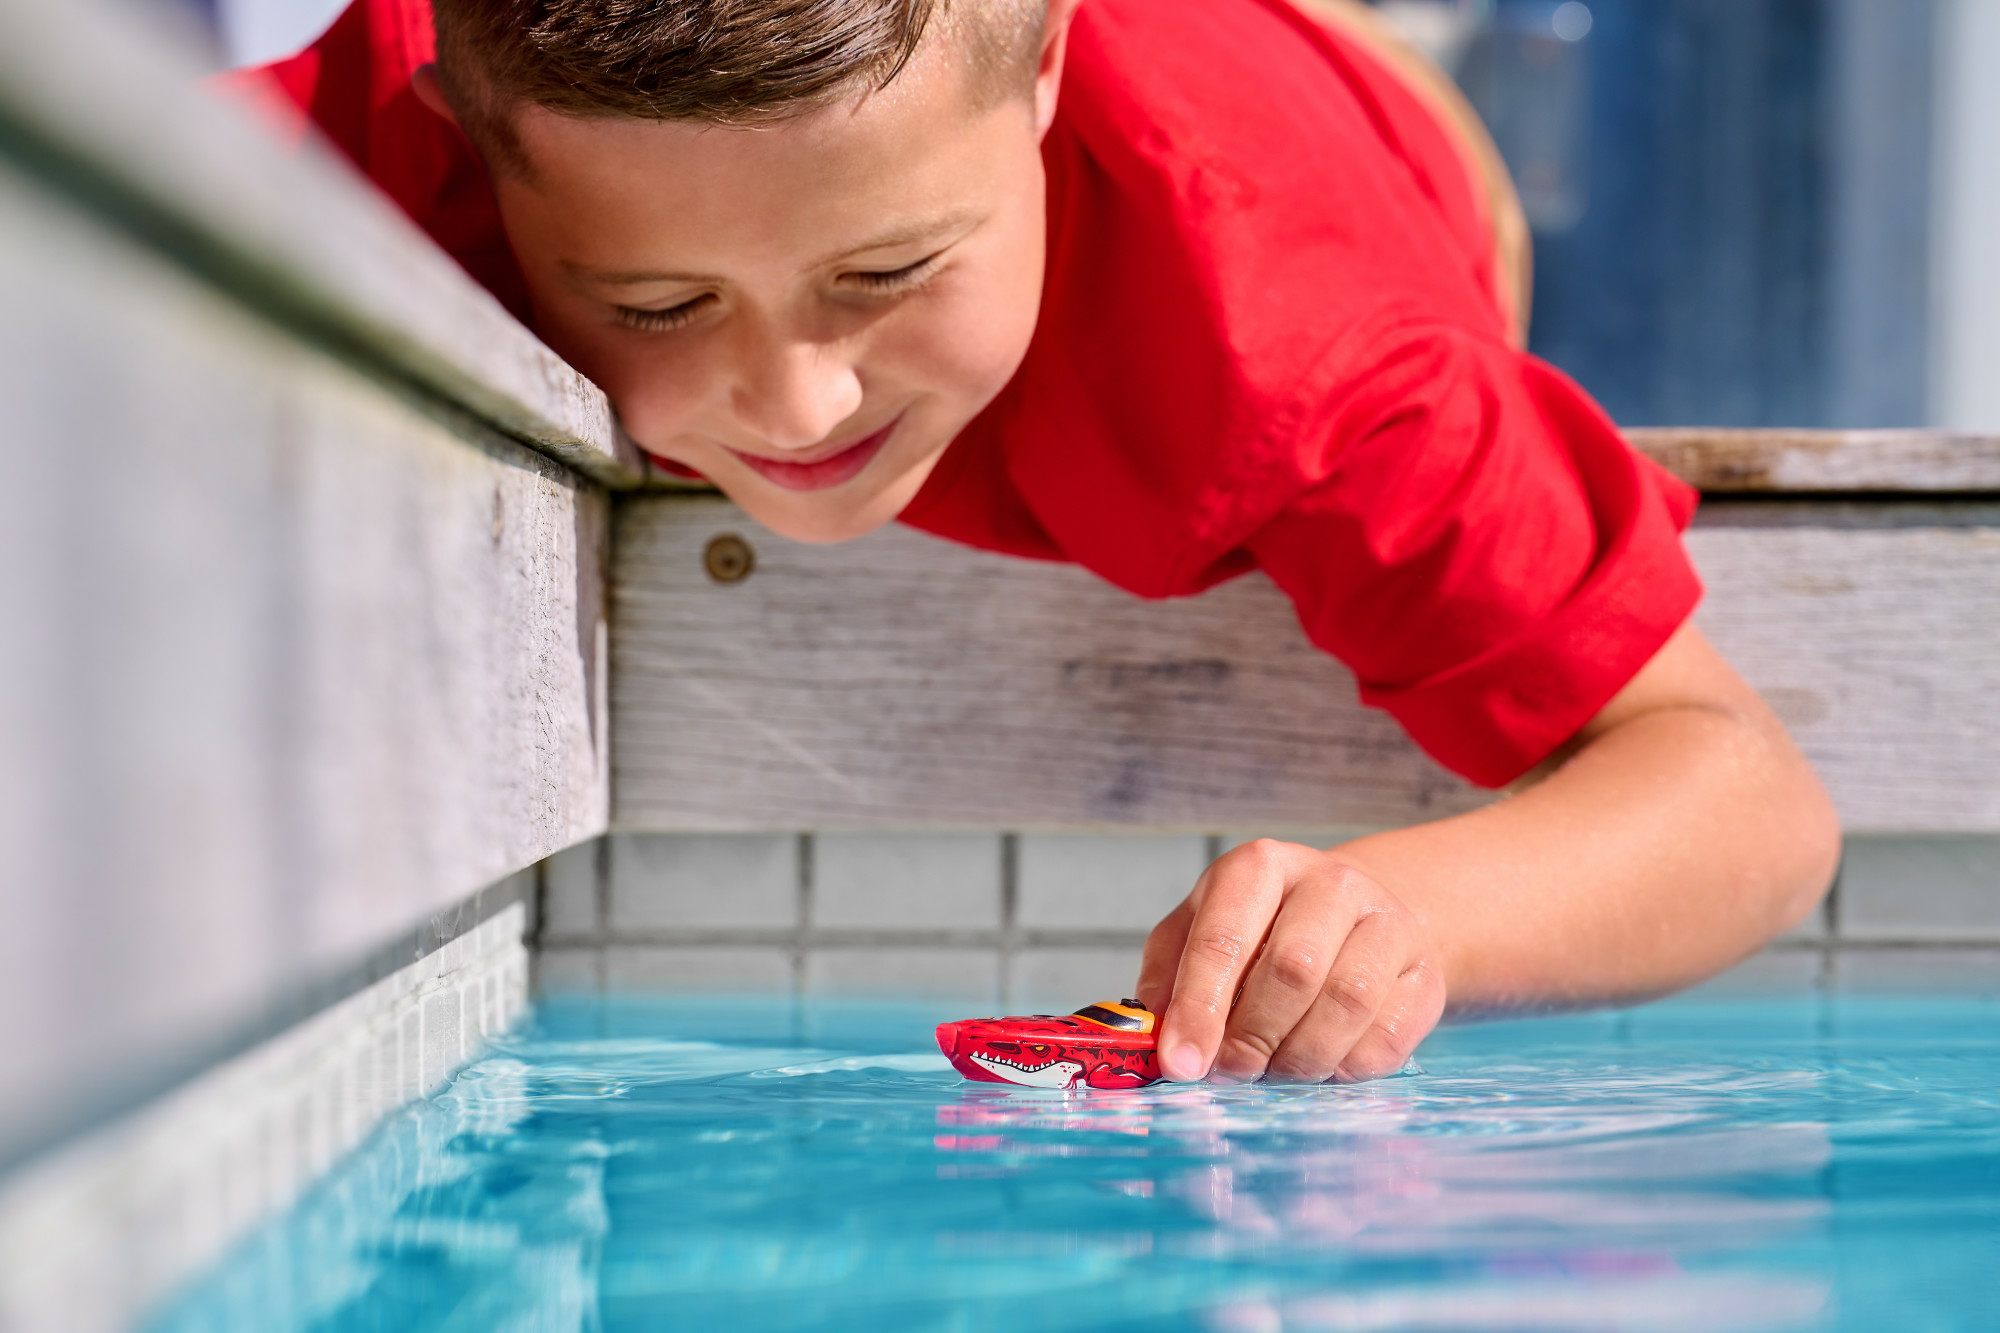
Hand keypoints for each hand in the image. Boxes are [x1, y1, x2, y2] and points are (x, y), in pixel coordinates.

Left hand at [1137, 839, 1445, 1083]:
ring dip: (1300, 1057)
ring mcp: (1385, 921)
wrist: (1352, 923)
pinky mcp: (1423, 972)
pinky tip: (1321, 1068)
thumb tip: (1154, 1041)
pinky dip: (1345, 1068)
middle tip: (1232, 1073)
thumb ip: (1168, 982)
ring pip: (1346, 1002)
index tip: (1181, 1065)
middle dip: (1252, 1036)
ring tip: (1274, 1072)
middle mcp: (1328, 882)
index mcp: (1258, 866)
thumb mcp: (1197, 937)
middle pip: (1291, 969)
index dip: (1198, 1009)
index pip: (1223, 938)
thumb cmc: (1258, 936)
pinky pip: (1387, 1036)